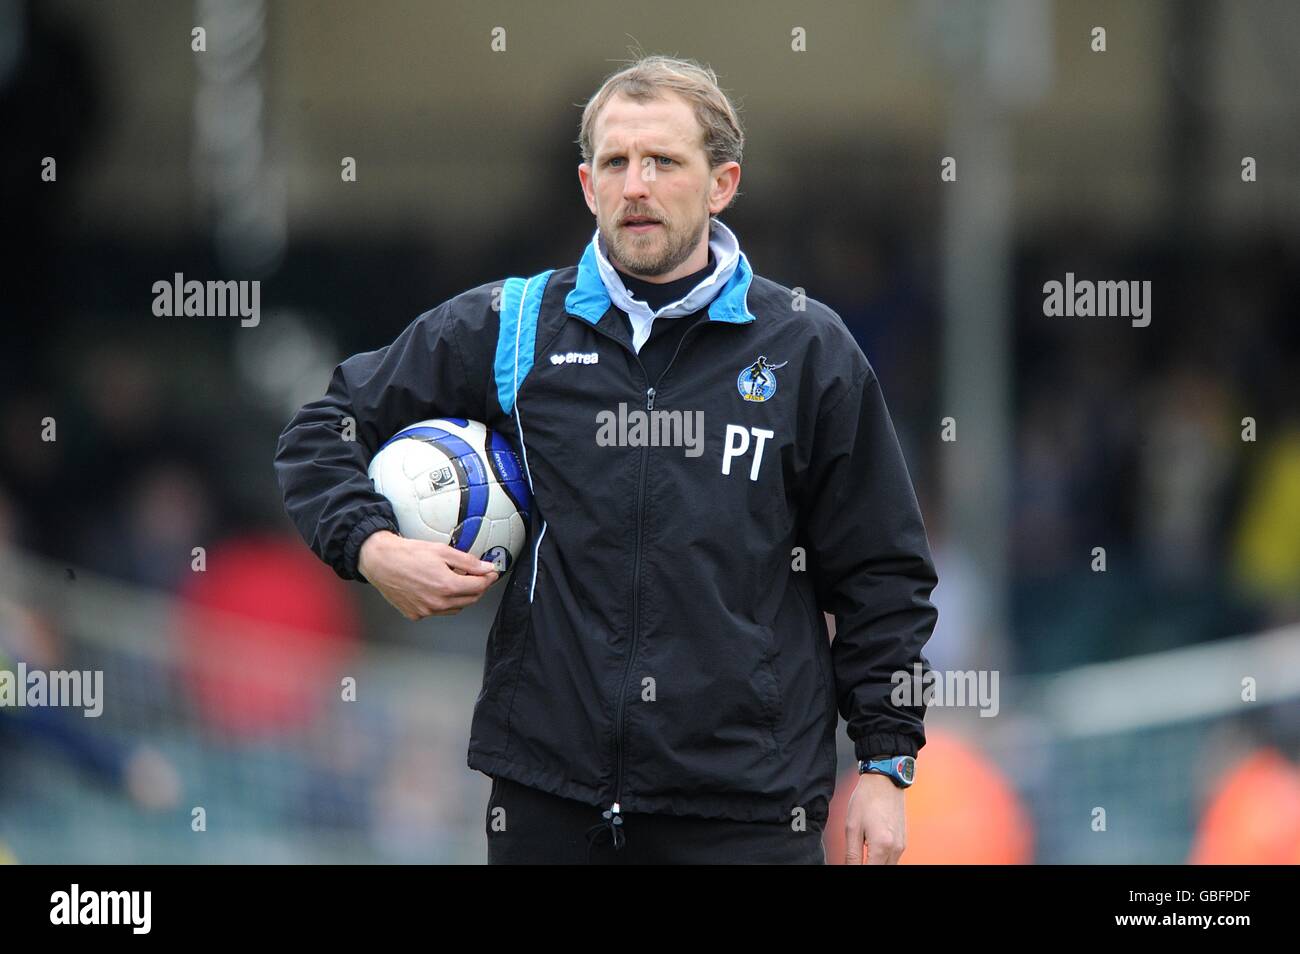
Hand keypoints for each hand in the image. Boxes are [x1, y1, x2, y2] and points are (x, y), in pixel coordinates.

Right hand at [358, 530, 499, 619]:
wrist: (380, 561)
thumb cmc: (407, 554)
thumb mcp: (442, 551)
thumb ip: (468, 562)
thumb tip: (486, 568)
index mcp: (447, 586)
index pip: (479, 587)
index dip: (488, 578)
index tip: (491, 572)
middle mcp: (437, 603)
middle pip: (470, 599)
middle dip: (477, 587)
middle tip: (476, 575)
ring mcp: (426, 611)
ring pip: (455, 607)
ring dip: (460, 596)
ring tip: (453, 579)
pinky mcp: (415, 614)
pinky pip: (437, 611)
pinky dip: (442, 602)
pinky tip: (436, 588)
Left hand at [844, 772, 906, 863]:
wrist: (884, 781)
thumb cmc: (866, 800)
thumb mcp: (852, 828)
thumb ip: (851, 855)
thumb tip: (848, 868)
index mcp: (882, 846)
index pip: (870, 872)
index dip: (858, 871)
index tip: (851, 864)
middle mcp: (896, 849)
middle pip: (882, 871)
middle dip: (868, 867)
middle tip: (855, 859)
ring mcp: (902, 846)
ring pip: (889, 867)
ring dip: (875, 864)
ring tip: (862, 854)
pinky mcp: (903, 842)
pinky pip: (893, 859)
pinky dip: (882, 860)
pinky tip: (871, 851)